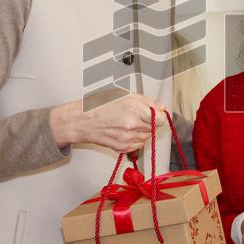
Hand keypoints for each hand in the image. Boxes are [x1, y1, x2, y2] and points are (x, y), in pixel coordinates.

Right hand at [50, 94, 166, 152]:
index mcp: (134, 109)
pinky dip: (135, 138)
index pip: (161, 119)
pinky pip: (138, 144)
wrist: (82, 121)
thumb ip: (146, 101)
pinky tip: (125, 131)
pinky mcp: (123, 147)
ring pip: (147, 136)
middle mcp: (132, 125)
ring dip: (142, 130)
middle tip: (138, 116)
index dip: (160, 116)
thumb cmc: (99, 106)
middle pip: (154, 128)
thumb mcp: (124, 95)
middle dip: (150, 122)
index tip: (157, 114)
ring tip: (128, 122)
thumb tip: (161, 107)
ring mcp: (128, 138)